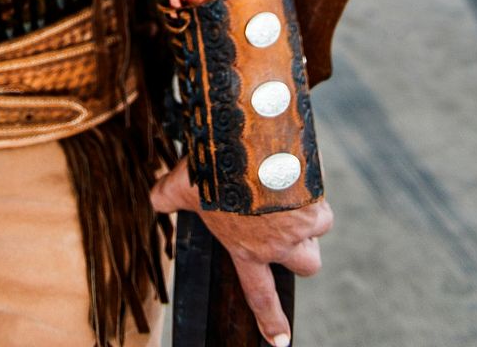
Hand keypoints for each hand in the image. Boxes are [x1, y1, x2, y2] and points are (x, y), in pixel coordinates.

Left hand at [151, 158, 333, 346]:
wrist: (247, 149)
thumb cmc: (213, 173)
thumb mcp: (181, 186)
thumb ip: (167, 197)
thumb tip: (155, 199)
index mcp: (246, 249)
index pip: (259, 295)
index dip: (270, 321)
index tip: (280, 342)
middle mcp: (277, 245)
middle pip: (306, 266)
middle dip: (301, 253)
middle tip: (285, 230)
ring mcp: (300, 227)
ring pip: (317, 235)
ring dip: (308, 222)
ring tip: (287, 196)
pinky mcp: (315, 205)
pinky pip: (321, 205)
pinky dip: (313, 195)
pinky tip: (296, 178)